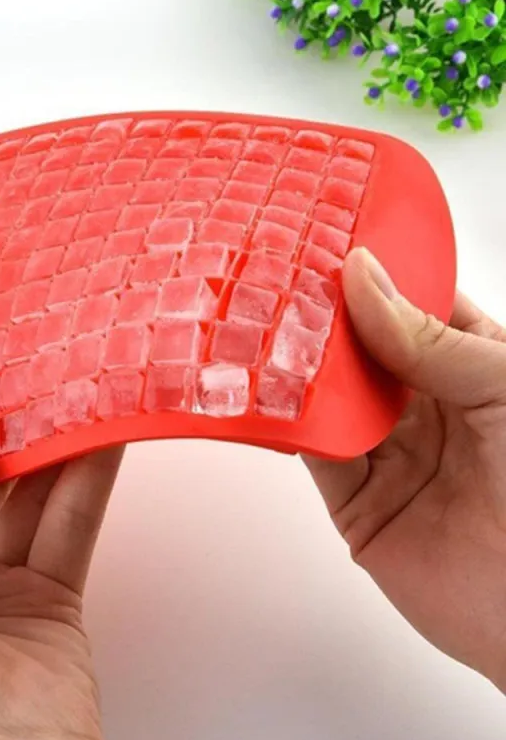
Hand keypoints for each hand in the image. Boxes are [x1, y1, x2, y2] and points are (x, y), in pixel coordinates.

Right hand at [305, 248, 505, 691]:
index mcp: (477, 367)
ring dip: (298, 366)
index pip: (417, 305)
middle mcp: (428, 405)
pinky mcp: (355, 499)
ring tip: (258, 324)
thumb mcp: (505, 391)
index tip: (329, 241)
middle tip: (275, 277)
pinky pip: (314, 450)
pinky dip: (288, 424)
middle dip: (324, 316)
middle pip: (363, 348)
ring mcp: (390, 452)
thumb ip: (431, 340)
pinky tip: (265, 394)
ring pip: (332, 396)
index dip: (377, 274)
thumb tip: (363, 278)